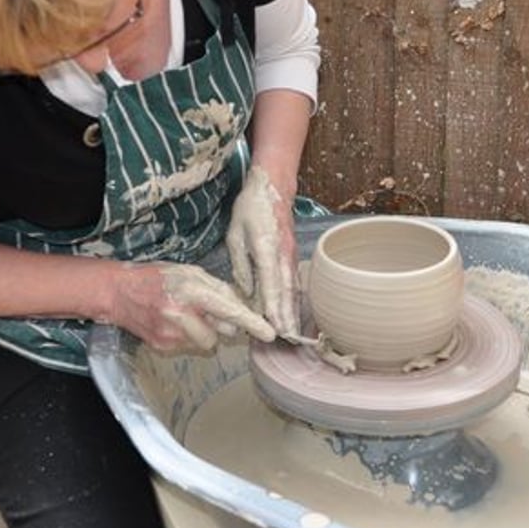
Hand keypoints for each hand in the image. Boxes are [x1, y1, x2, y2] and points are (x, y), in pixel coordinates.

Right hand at [108, 261, 274, 351]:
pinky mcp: (164, 347)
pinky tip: (174, 323)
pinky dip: (189, 336)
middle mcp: (182, 315)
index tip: (269, 333)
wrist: (118, 293)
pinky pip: (191, 346)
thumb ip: (217, 288)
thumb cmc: (157, 278)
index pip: (229, 310)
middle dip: (222, 324)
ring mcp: (171, 335)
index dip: (251, 323)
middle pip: (222, 332)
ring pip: (207, 342)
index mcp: (191, 291)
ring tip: (185, 315)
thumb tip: (240, 306)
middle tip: (206, 310)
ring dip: (204, 331)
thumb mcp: (190, 272)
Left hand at [226, 165, 299, 336]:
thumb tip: (246, 290)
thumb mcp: (235, 234)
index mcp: (266, 247)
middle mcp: (283, 254)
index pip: (271, 280)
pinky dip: (293, 299)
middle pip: (287, 290)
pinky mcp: (291, 255)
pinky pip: (293, 281)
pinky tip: (292, 313)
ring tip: (292, 333)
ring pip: (293, 288)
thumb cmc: (250, 209)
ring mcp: (290, 255)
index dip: (273, 304)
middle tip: (288, 339)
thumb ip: (240, 264)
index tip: (274, 324)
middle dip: (287, 315)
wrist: (273, 188)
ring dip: (293, 311)